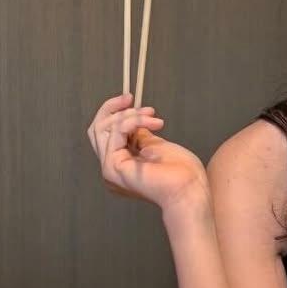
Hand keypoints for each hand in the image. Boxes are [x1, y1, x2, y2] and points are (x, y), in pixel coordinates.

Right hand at [86, 94, 209, 216]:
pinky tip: (153, 123)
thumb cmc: (182, 173)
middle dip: (113, 108)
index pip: (103, 133)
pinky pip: (116, 133)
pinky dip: (134, 121)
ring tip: (153, 116)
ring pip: (104, 128)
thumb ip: (139, 136)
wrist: (190, 189)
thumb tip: (131, 121)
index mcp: (120, 165)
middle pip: (96, 129)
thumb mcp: (157, 146)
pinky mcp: (114, 167)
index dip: (113, 112)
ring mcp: (110, 169)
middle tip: (132, 98)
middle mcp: (111, 168)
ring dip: (130, 115)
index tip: (130, 99)